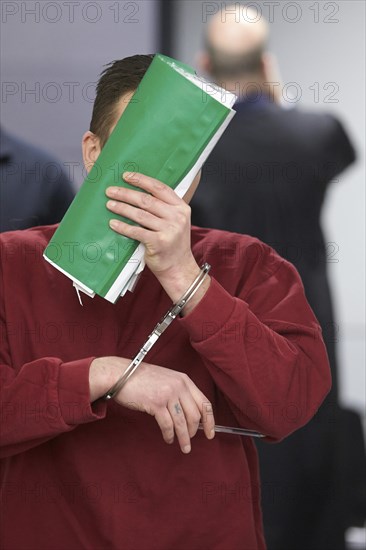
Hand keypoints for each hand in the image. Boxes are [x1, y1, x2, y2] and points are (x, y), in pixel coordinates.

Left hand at [105, 172, 209, 309]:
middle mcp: (177, 217)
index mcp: (181, 207)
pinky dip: (123, 227)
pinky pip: (137, 232)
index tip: (126, 176)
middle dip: (126, 194)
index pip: (160, 188)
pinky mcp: (159, 243)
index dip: (142, 180)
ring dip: (122, 208)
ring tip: (109, 205)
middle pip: (146, 200)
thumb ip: (163, 208)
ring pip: (140, 215)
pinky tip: (113, 224)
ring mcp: (169, 230)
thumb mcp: (176, 221)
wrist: (179, 267)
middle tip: (111, 191)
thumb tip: (137, 192)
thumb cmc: (173, 243)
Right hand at [114, 362, 214, 453]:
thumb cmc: (141, 378)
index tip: (210, 433)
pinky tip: (168, 438)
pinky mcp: (156, 403)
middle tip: (189, 441)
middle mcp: (179, 386)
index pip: (204, 402)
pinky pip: (168, 425)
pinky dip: (169, 435)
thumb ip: (179, 392)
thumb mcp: (166, 379)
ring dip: (184, 438)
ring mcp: (168, 394)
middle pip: (195, 415)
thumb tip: (190, 414)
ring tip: (183, 447)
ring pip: (182, 423)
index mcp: (184, 380)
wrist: (120, 374)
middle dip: (194, 432)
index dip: (210, 420)